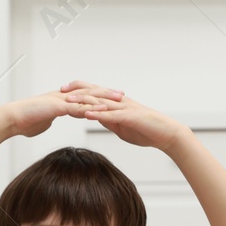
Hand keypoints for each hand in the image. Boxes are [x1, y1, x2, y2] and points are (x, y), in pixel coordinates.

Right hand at [4, 82, 124, 138]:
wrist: (12, 119)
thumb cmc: (24, 121)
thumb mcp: (42, 120)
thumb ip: (49, 118)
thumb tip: (51, 121)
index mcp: (60, 99)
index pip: (83, 95)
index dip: (98, 96)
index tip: (111, 97)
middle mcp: (62, 97)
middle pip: (89, 92)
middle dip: (106, 93)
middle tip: (122, 94)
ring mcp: (60, 100)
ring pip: (86, 97)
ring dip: (103, 99)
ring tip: (118, 100)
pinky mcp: (57, 107)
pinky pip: (78, 107)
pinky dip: (91, 108)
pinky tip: (102, 110)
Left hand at [63, 85, 187, 152]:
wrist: (165, 134)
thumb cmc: (145, 130)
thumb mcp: (121, 126)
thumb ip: (109, 120)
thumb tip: (96, 117)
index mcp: (116, 103)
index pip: (94, 93)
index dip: (79, 91)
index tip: (63, 92)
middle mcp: (119, 101)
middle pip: (94, 92)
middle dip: (76, 91)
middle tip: (60, 91)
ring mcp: (125, 108)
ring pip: (101, 101)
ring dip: (84, 101)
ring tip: (68, 101)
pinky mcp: (130, 117)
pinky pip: (112, 114)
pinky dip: (99, 114)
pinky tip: (88, 114)